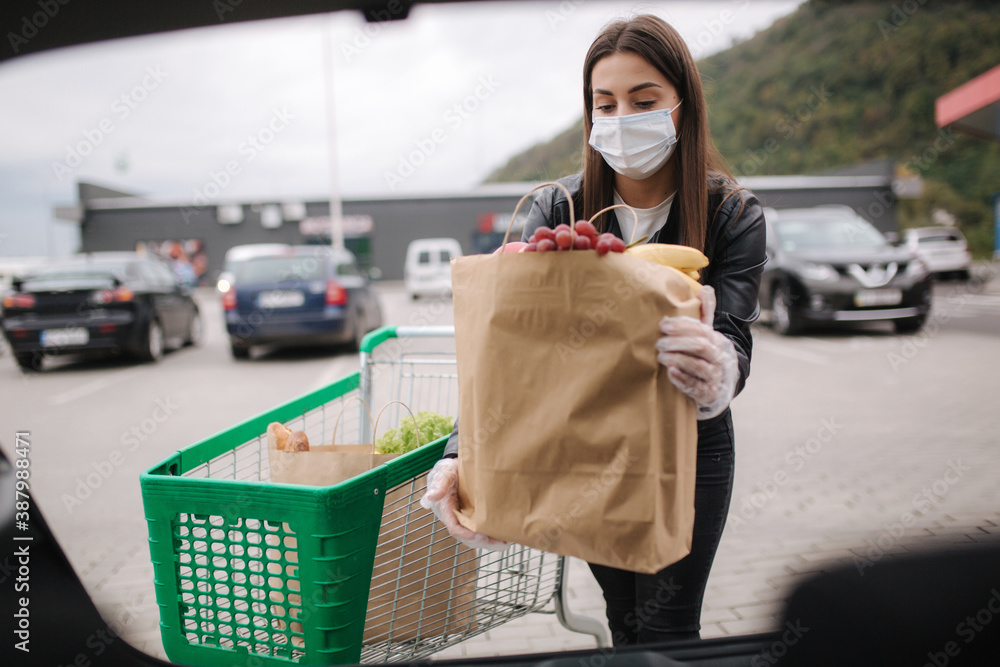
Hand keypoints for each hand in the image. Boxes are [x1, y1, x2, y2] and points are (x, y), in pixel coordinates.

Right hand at [420, 458, 509, 551]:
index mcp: (446, 510)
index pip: (455, 528)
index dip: (466, 534)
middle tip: (500, 542)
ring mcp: (466, 518)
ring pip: (477, 536)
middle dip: (483, 542)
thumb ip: (438, 484)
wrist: (460, 465)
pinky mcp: (476, 517)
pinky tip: (506, 537)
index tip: (480, 536)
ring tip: (506, 542)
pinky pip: (483, 529)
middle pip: (468, 537)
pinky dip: (494, 535)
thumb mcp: (444, 472)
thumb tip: (430, 497)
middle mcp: (456, 518)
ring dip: (491, 542)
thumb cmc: (450, 469)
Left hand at [656, 285, 738, 419]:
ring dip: (678, 359)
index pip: (701, 329)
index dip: (682, 326)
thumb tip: (707, 289)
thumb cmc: (701, 354)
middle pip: (700, 346)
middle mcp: (716, 357)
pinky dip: (682, 378)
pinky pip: (695, 386)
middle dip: (678, 342)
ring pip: (698, 366)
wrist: (713, 384)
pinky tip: (670, 373)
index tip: (663, 325)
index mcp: (714, 340)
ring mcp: (713, 376)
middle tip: (659, 343)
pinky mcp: (707, 393)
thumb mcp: (704, 334)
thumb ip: (704, 313)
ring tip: (661, 356)